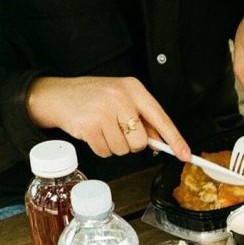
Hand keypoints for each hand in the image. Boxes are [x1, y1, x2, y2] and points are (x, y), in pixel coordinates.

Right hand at [26, 76, 189, 159]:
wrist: (57, 95)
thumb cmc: (94, 98)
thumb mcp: (122, 100)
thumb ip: (144, 120)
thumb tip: (162, 144)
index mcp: (133, 89)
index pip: (161, 118)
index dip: (175, 140)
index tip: (185, 155)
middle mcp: (120, 97)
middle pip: (141, 141)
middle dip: (132, 143)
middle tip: (118, 131)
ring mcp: (103, 111)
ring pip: (124, 150)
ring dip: (115, 146)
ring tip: (103, 129)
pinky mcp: (89, 126)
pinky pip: (106, 152)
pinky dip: (101, 149)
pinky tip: (94, 133)